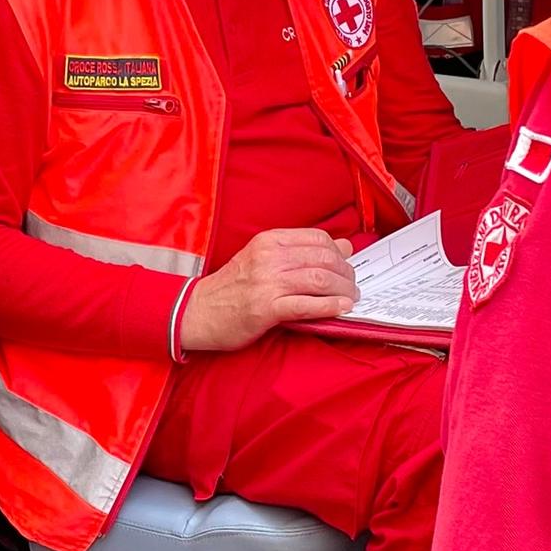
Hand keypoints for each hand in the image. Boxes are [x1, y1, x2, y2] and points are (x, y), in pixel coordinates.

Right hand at [177, 227, 357, 353]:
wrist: (197, 311)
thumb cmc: (231, 287)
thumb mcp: (262, 258)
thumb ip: (300, 251)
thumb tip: (343, 245)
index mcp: (268, 241)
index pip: (317, 239)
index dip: (339, 253)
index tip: (346, 265)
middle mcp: (269, 257)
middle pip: (324, 259)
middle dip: (346, 274)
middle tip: (352, 286)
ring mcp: (267, 282)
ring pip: (320, 280)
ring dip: (343, 291)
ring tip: (351, 299)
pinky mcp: (266, 308)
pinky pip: (307, 305)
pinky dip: (330, 307)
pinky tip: (341, 309)